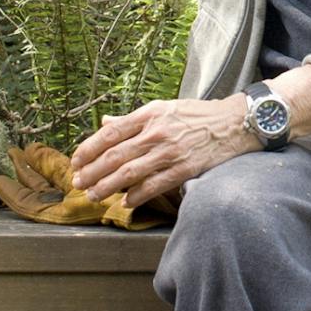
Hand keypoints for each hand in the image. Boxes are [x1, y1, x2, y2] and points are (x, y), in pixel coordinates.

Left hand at [69, 98, 257, 208]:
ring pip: (130, 173)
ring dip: (108, 186)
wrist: (234, 123)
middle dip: (92, 171)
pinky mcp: (185, 169)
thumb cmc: (197, 116)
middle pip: (115, 155)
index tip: (76, 161)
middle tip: (78, 183)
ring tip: (94, 195)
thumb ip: (133, 119)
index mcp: (150, 114)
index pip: (111, 132)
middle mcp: (157, 132)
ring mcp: (171, 152)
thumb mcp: (164, 108)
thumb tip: (105, 123)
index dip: (89, 148)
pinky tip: (125, 201)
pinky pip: (154, 185)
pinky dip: (136, 195)